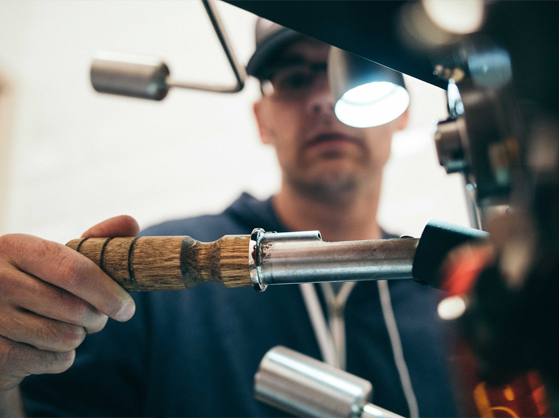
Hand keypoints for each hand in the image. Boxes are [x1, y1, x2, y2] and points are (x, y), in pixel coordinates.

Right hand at [0, 215, 138, 391]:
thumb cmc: (35, 283)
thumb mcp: (56, 257)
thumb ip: (95, 240)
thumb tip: (131, 222)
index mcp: (15, 247)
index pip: (74, 272)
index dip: (107, 292)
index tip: (126, 308)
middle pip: (75, 309)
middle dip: (97, 318)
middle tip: (95, 317)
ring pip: (67, 338)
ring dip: (78, 337)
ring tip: (64, 326)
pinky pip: (54, 361)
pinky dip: (61, 357)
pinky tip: (45, 345)